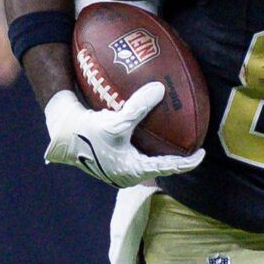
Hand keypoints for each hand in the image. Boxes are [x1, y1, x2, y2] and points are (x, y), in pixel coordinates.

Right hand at [43, 84, 203, 187]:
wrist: (61, 133)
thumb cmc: (87, 131)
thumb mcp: (116, 121)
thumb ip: (139, 107)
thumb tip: (160, 89)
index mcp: (131, 171)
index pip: (167, 169)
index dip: (188, 162)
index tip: (203, 153)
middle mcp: (126, 173)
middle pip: (158, 166)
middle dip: (175, 157)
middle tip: (191, 144)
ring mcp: (118, 167)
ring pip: (146, 159)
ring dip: (160, 150)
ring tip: (174, 138)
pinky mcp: (111, 158)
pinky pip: (135, 151)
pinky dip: (145, 142)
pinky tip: (149, 129)